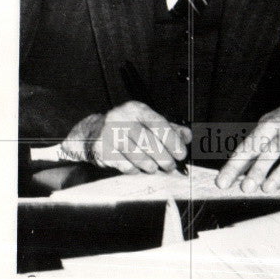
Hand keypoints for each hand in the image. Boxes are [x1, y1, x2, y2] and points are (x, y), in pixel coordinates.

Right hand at [62, 101, 191, 173]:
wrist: (92, 132)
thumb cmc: (126, 127)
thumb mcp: (147, 122)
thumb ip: (170, 128)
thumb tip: (187, 136)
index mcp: (136, 109)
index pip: (159, 124)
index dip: (173, 141)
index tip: (182, 154)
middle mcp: (121, 118)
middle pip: (148, 141)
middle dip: (164, 157)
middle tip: (170, 166)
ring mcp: (109, 134)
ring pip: (136, 155)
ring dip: (150, 165)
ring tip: (154, 168)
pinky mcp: (100, 149)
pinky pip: (123, 164)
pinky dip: (134, 169)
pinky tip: (138, 169)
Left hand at [216, 95, 279, 193]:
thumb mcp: (266, 124)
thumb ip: (252, 146)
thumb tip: (234, 173)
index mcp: (270, 124)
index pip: (250, 145)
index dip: (235, 164)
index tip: (222, 182)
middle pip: (273, 150)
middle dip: (259, 169)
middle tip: (246, 188)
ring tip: (267, 188)